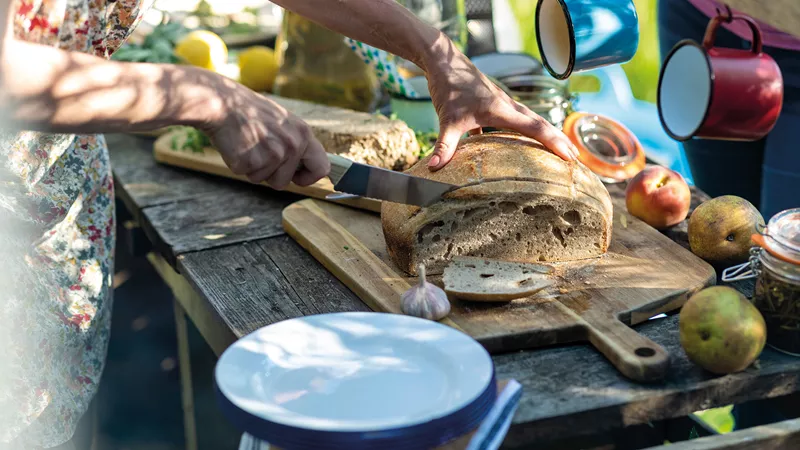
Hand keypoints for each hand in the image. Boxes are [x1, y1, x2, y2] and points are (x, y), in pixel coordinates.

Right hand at [200, 77, 329, 188]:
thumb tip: (305, 166)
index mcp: (304, 133)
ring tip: (248, 144)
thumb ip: (295, 142)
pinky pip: (247, 175)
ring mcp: (273, 154)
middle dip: (271, 174)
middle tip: (258, 150)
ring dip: (254, 169)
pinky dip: (239, 165)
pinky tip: (237, 146)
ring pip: (265, 180)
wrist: (221, 101)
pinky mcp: (252, 161)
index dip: (309, 177)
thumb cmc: (249, 111)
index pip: (322, 167)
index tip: (298, 178)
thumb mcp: (282, 121)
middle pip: (285, 181)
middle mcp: (293, 145)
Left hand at [424, 51, 578, 169]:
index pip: (534, 129)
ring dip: (542, 135)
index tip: (570, 156)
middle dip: (557, 140)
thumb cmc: (448, 86)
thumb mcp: (446, 120)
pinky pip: (509, 123)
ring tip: (556, 150)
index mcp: (502, 110)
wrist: (442, 60)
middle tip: (575, 158)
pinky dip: (517, 134)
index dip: (554, 143)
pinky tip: (516, 148)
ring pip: (527, 122)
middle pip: (538, 124)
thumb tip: (435, 169)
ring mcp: (499, 105)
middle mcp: (506, 106)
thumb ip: (444, 146)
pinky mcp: (489, 106)